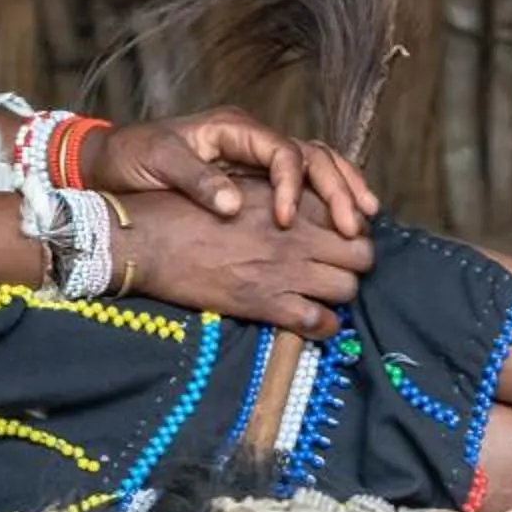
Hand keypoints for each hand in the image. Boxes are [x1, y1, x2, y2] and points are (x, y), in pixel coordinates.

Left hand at [85, 106, 380, 237]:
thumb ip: (196, 180)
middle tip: (353, 226)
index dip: (292, 186)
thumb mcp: (158, 162)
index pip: (282, 150)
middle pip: (313, 155)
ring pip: (317, 165)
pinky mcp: (256, 179)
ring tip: (364, 220)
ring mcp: (258, 157)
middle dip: (338, 188)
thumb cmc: (132, 157)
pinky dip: (326, 200)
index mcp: (233, 129)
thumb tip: (234, 206)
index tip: (286, 221)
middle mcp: (253, 139)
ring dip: (343, 190)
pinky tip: (341, 223)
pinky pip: (303, 184)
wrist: (110, 159)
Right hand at [111, 178, 375, 337]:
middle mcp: (295, 233)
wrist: (149, 239)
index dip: (350, 231)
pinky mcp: (265, 302)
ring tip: (320, 295)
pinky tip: (308, 321)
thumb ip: (279, 196)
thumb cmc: (186, 209)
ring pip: (347, 289)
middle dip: (353, 263)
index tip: (339, 241)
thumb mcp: (239, 186)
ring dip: (338, 294)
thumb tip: (303, 210)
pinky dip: (321, 326)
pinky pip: (319, 323)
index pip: (351, 216)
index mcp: (289, 199)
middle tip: (335, 269)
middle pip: (361, 254)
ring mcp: (284, 269)